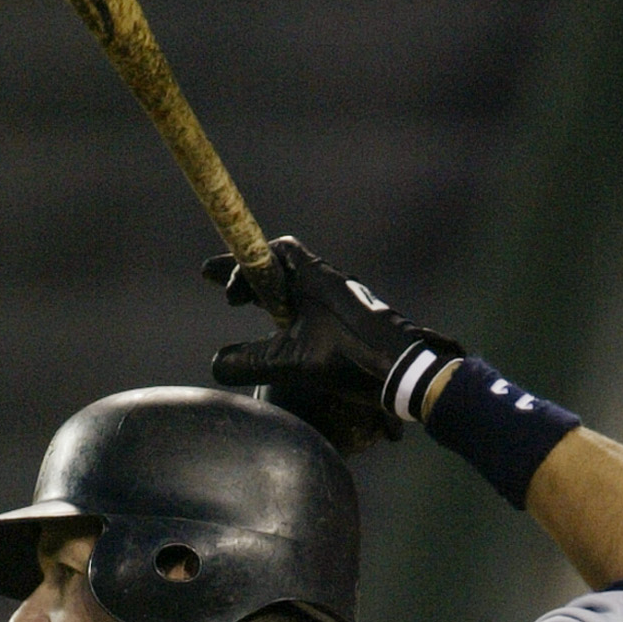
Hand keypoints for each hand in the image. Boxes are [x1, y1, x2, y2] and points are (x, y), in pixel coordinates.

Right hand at [202, 235, 460, 456]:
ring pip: (297, 288)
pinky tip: (288, 333)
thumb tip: (216, 364)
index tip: (222, 287)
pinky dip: (291, 311)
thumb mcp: (294, 363)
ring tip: (248, 309)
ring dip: (270, 295)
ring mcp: (344, 299)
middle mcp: (330, 282)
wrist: (406, 371)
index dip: (242, 263)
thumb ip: (252, 362)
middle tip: (219, 287)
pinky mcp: (354, 319)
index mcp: (315, 279)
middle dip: (247, 277)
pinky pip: (313, 305)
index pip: (272, 250)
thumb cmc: (352, 359)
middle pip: (280, 269)